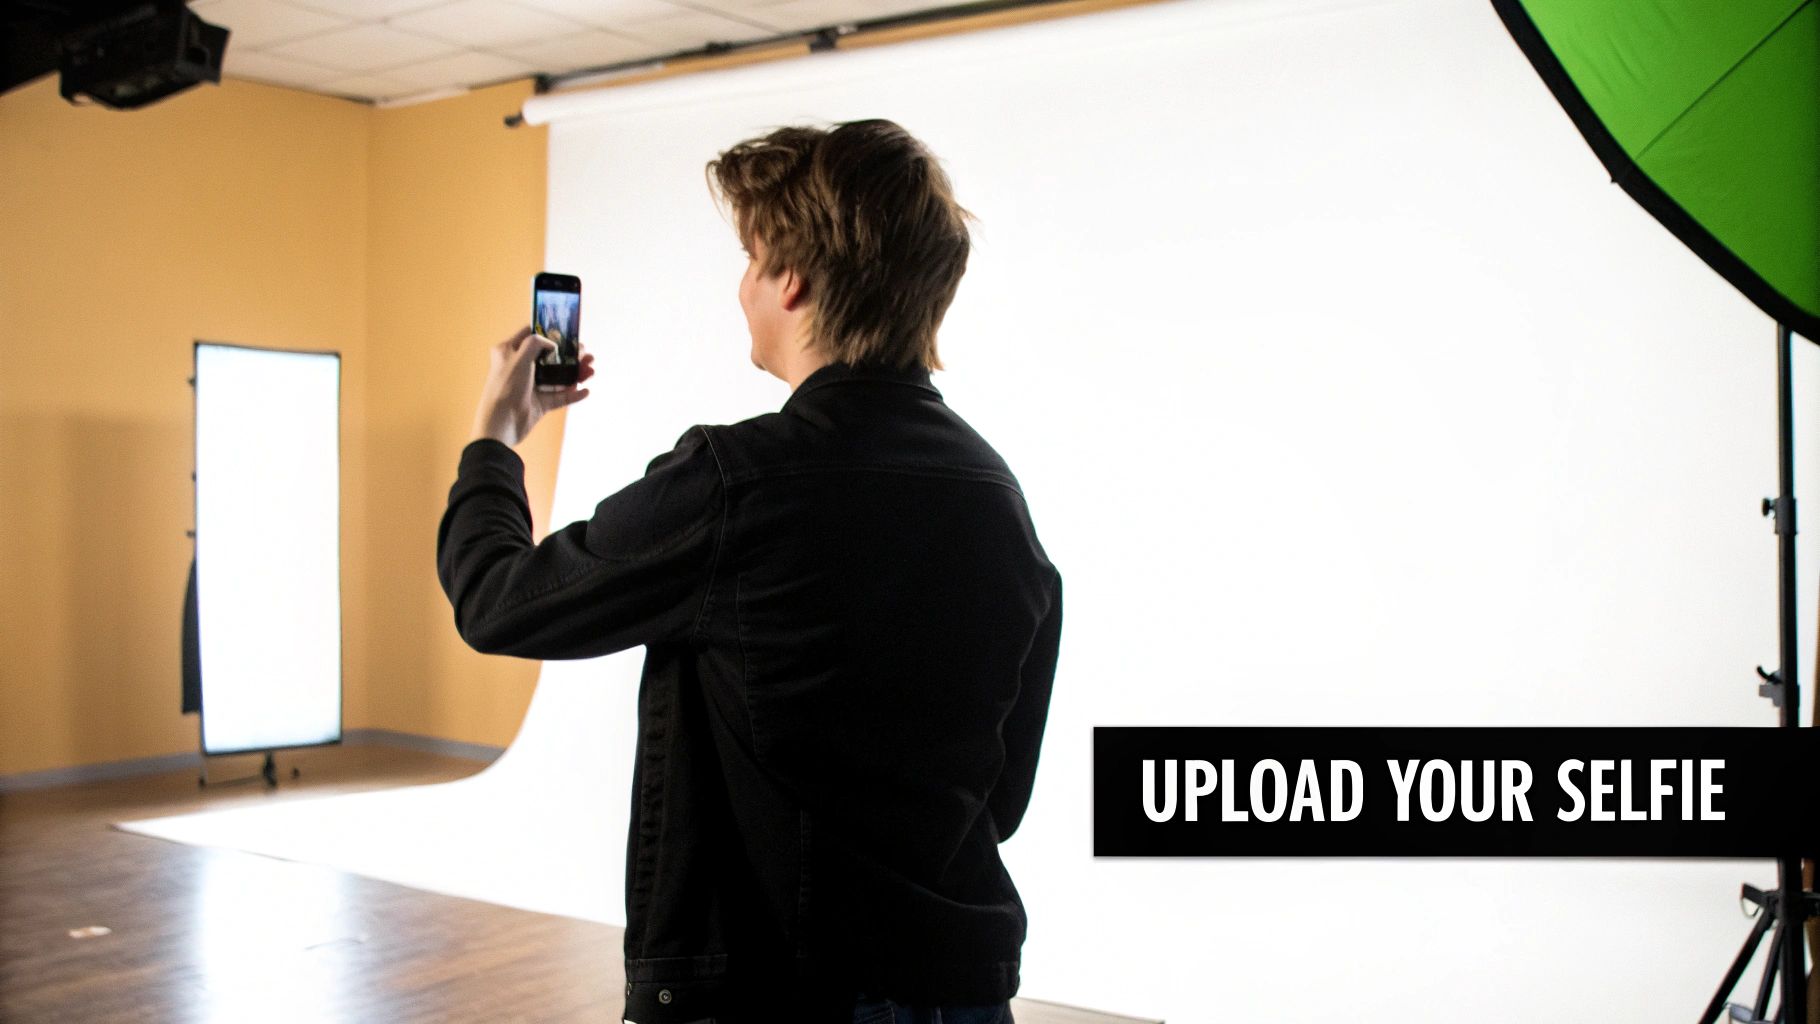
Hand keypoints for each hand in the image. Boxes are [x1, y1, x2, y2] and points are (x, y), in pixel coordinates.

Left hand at [469, 326, 595, 446]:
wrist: (502, 423)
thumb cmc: (506, 387)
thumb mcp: (519, 358)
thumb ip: (535, 344)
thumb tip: (551, 343)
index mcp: (509, 352)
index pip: (530, 335)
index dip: (548, 332)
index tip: (567, 332)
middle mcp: (520, 367)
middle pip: (550, 357)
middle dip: (569, 355)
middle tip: (585, 353)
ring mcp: (531, 386)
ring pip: (558, 376)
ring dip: (575, 373)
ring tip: (591, 370)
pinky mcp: (540, 403)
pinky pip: (560, 397)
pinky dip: (573, 394)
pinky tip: (585, 391)